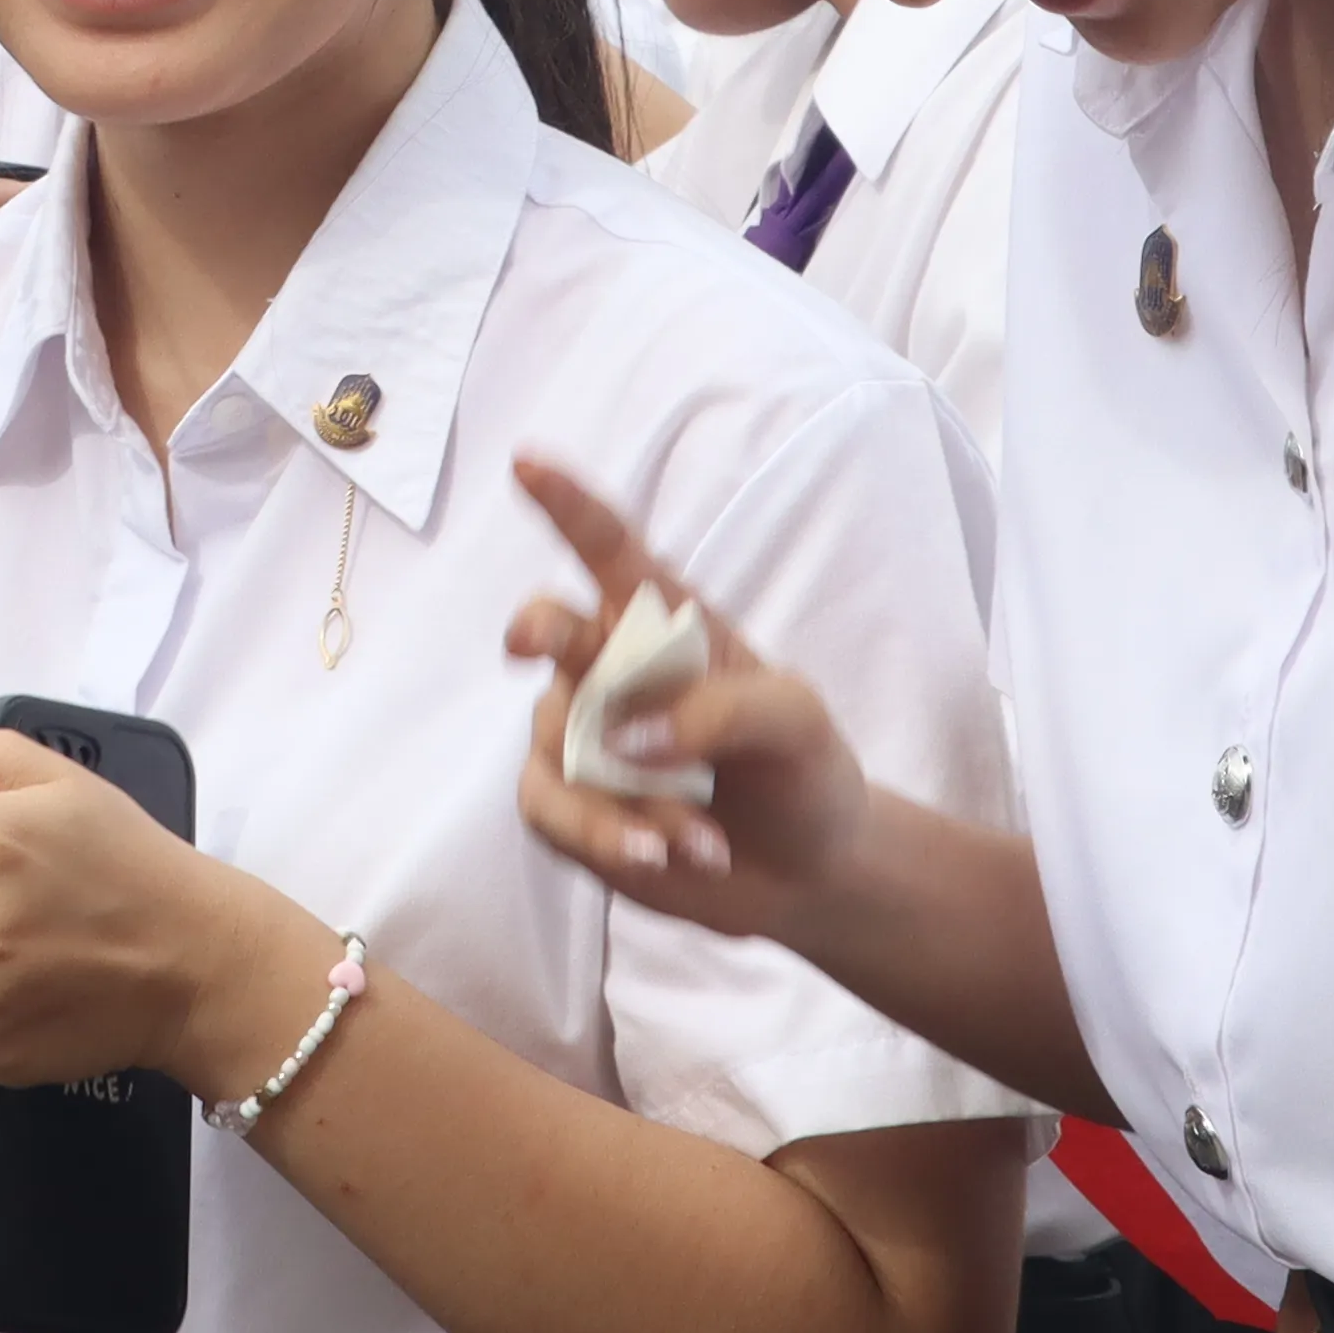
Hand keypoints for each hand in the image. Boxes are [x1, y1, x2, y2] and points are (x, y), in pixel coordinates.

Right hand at [507, 455, 868, 938]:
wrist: (807, 871)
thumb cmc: (804, 771)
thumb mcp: (796, 722)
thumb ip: (720, 710)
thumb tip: (623, 741)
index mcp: (666, 624)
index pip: (610, 549)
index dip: (566, 502)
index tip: (527, 461)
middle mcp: (611, 670)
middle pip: (552, 628)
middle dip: (536, 628)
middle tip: (531, 640)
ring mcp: (582, 738)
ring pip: (561, 748)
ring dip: (626, 801)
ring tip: (700, 843)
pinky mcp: (567, 807)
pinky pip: (553, 812)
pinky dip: (609, 840)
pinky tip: (664, 859)